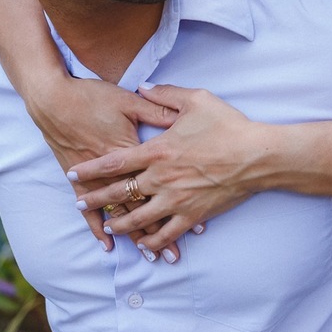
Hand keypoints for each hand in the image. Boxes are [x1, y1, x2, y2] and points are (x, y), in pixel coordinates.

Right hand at [25, 74, 180, 259]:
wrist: (53, 100)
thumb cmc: (93, 97)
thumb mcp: (129, 100)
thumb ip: (157, 110)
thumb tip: (182, 117)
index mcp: (131, 150)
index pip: (160, 182)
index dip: (178, 202)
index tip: (195, 222)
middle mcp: (115, 171)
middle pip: (141, 206)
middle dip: (160, 231)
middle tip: (175, 255)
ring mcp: (95, 179)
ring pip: (119, 213)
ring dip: (135, 236)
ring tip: (150, 257)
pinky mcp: (78, 181)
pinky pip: (89, 211)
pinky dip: (98, 229)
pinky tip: (108, 246)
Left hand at [69, 83, 271, 250]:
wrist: (257, 155)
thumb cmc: (227, 125)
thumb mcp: (196, 99)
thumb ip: (165, 94)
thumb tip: (143, 86)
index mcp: (158, 151)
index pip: (114, 162)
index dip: (92, 169)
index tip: (74, 172)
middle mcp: (161, 178)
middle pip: (119, 193)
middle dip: (96, 199)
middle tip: (80, 203)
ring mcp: (176, 199)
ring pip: (138, 218)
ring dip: (119, 223)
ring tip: (106, 226)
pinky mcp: (192, 214)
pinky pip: (166, 232)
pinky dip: (152, 240)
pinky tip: (143, 245)